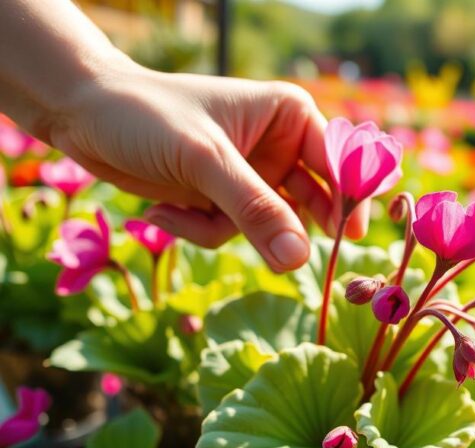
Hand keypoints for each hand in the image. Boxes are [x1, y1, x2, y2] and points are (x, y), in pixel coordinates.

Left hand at [48, 63, 367, 270]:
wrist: (82, 117)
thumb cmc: (147, 117)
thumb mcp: (204, 161)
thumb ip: (255, 209)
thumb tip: (299, 260)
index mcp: (290, 116)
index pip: (337, 162)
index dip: (349, 197)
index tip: (349, 235)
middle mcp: (279, 147)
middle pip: (314, 201)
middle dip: (289, 227)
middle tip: (292, 256)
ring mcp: (252, 177)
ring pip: (270, 226)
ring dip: (226, 230)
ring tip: (183, 213)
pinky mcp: (223, 201)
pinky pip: (234, 234)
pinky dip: (198, 231)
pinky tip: (160, 212)